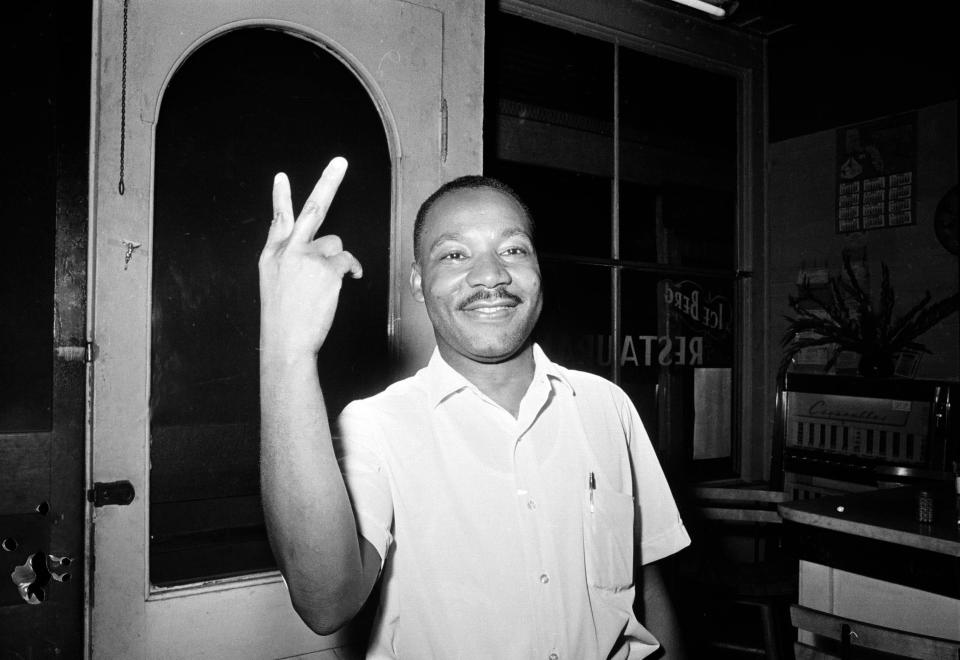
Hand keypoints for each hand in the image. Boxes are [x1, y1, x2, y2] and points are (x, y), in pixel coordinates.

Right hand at [259, 157, 362, 358]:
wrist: (286, 342)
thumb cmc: (283, 319)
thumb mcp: (275, 284)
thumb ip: (291, 261)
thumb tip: (321, 250)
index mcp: (272, 255)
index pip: (278, 219)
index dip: (281, 197)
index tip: (282, 177)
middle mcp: (289, 250)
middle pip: (313, 209)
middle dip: (328, 181)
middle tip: (340, 162)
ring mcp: (308, 258)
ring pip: (336, 244)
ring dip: (338, 260)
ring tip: (328, 283)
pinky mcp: (327, 269)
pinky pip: (348, 261)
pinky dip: (351, 270)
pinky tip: (345, 283)